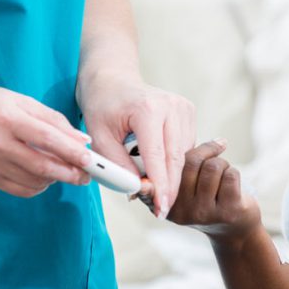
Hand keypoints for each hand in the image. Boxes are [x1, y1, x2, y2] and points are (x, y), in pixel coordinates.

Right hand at [0, 81, 92, 196]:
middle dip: (70, 173)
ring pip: (32, 181)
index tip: (89, 160)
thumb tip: (80, 139)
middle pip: (42, 165)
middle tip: (85, 175)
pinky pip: (18, 189)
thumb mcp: (18, 100)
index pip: (47, 139)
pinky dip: (36, 186)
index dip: (71, 152)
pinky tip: (43, 178)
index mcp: (7, 117)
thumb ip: (51, 119)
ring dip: (54, 180)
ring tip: (64, 172)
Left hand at [79, 73, 195, 217]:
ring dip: (169, 175)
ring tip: (148, 181)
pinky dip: (172, 161)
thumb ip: (118, 165)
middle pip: (176, 159)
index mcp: (148, 109)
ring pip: (183, 155)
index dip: (161, 186)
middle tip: (160, 211)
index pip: (159, 157)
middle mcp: (172, 106)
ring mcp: (184, 107)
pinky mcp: (188, 111)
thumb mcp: (99, 137)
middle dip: (169, 188)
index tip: (162, 209)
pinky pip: (185, 147)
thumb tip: (140, 190)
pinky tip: (156, 164)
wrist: (112, 78)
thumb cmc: (102, 105)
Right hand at [165, 140, 261, 242]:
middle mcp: (182, 210)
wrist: (234, 232)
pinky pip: (231, 175)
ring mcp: (205, 213)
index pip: (167, 166)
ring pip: (214, 167)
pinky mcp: (228, 212)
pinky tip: (232, 184)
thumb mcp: (183, 190)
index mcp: (164, 202)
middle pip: (193, 162)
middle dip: (208, 154)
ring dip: (223, 164)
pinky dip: (234, 172)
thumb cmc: (207, 200)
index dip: (176, 150)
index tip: (179, 141)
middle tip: (214, 160)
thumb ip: (174, 169)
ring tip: (223, 174)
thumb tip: (175, 133)